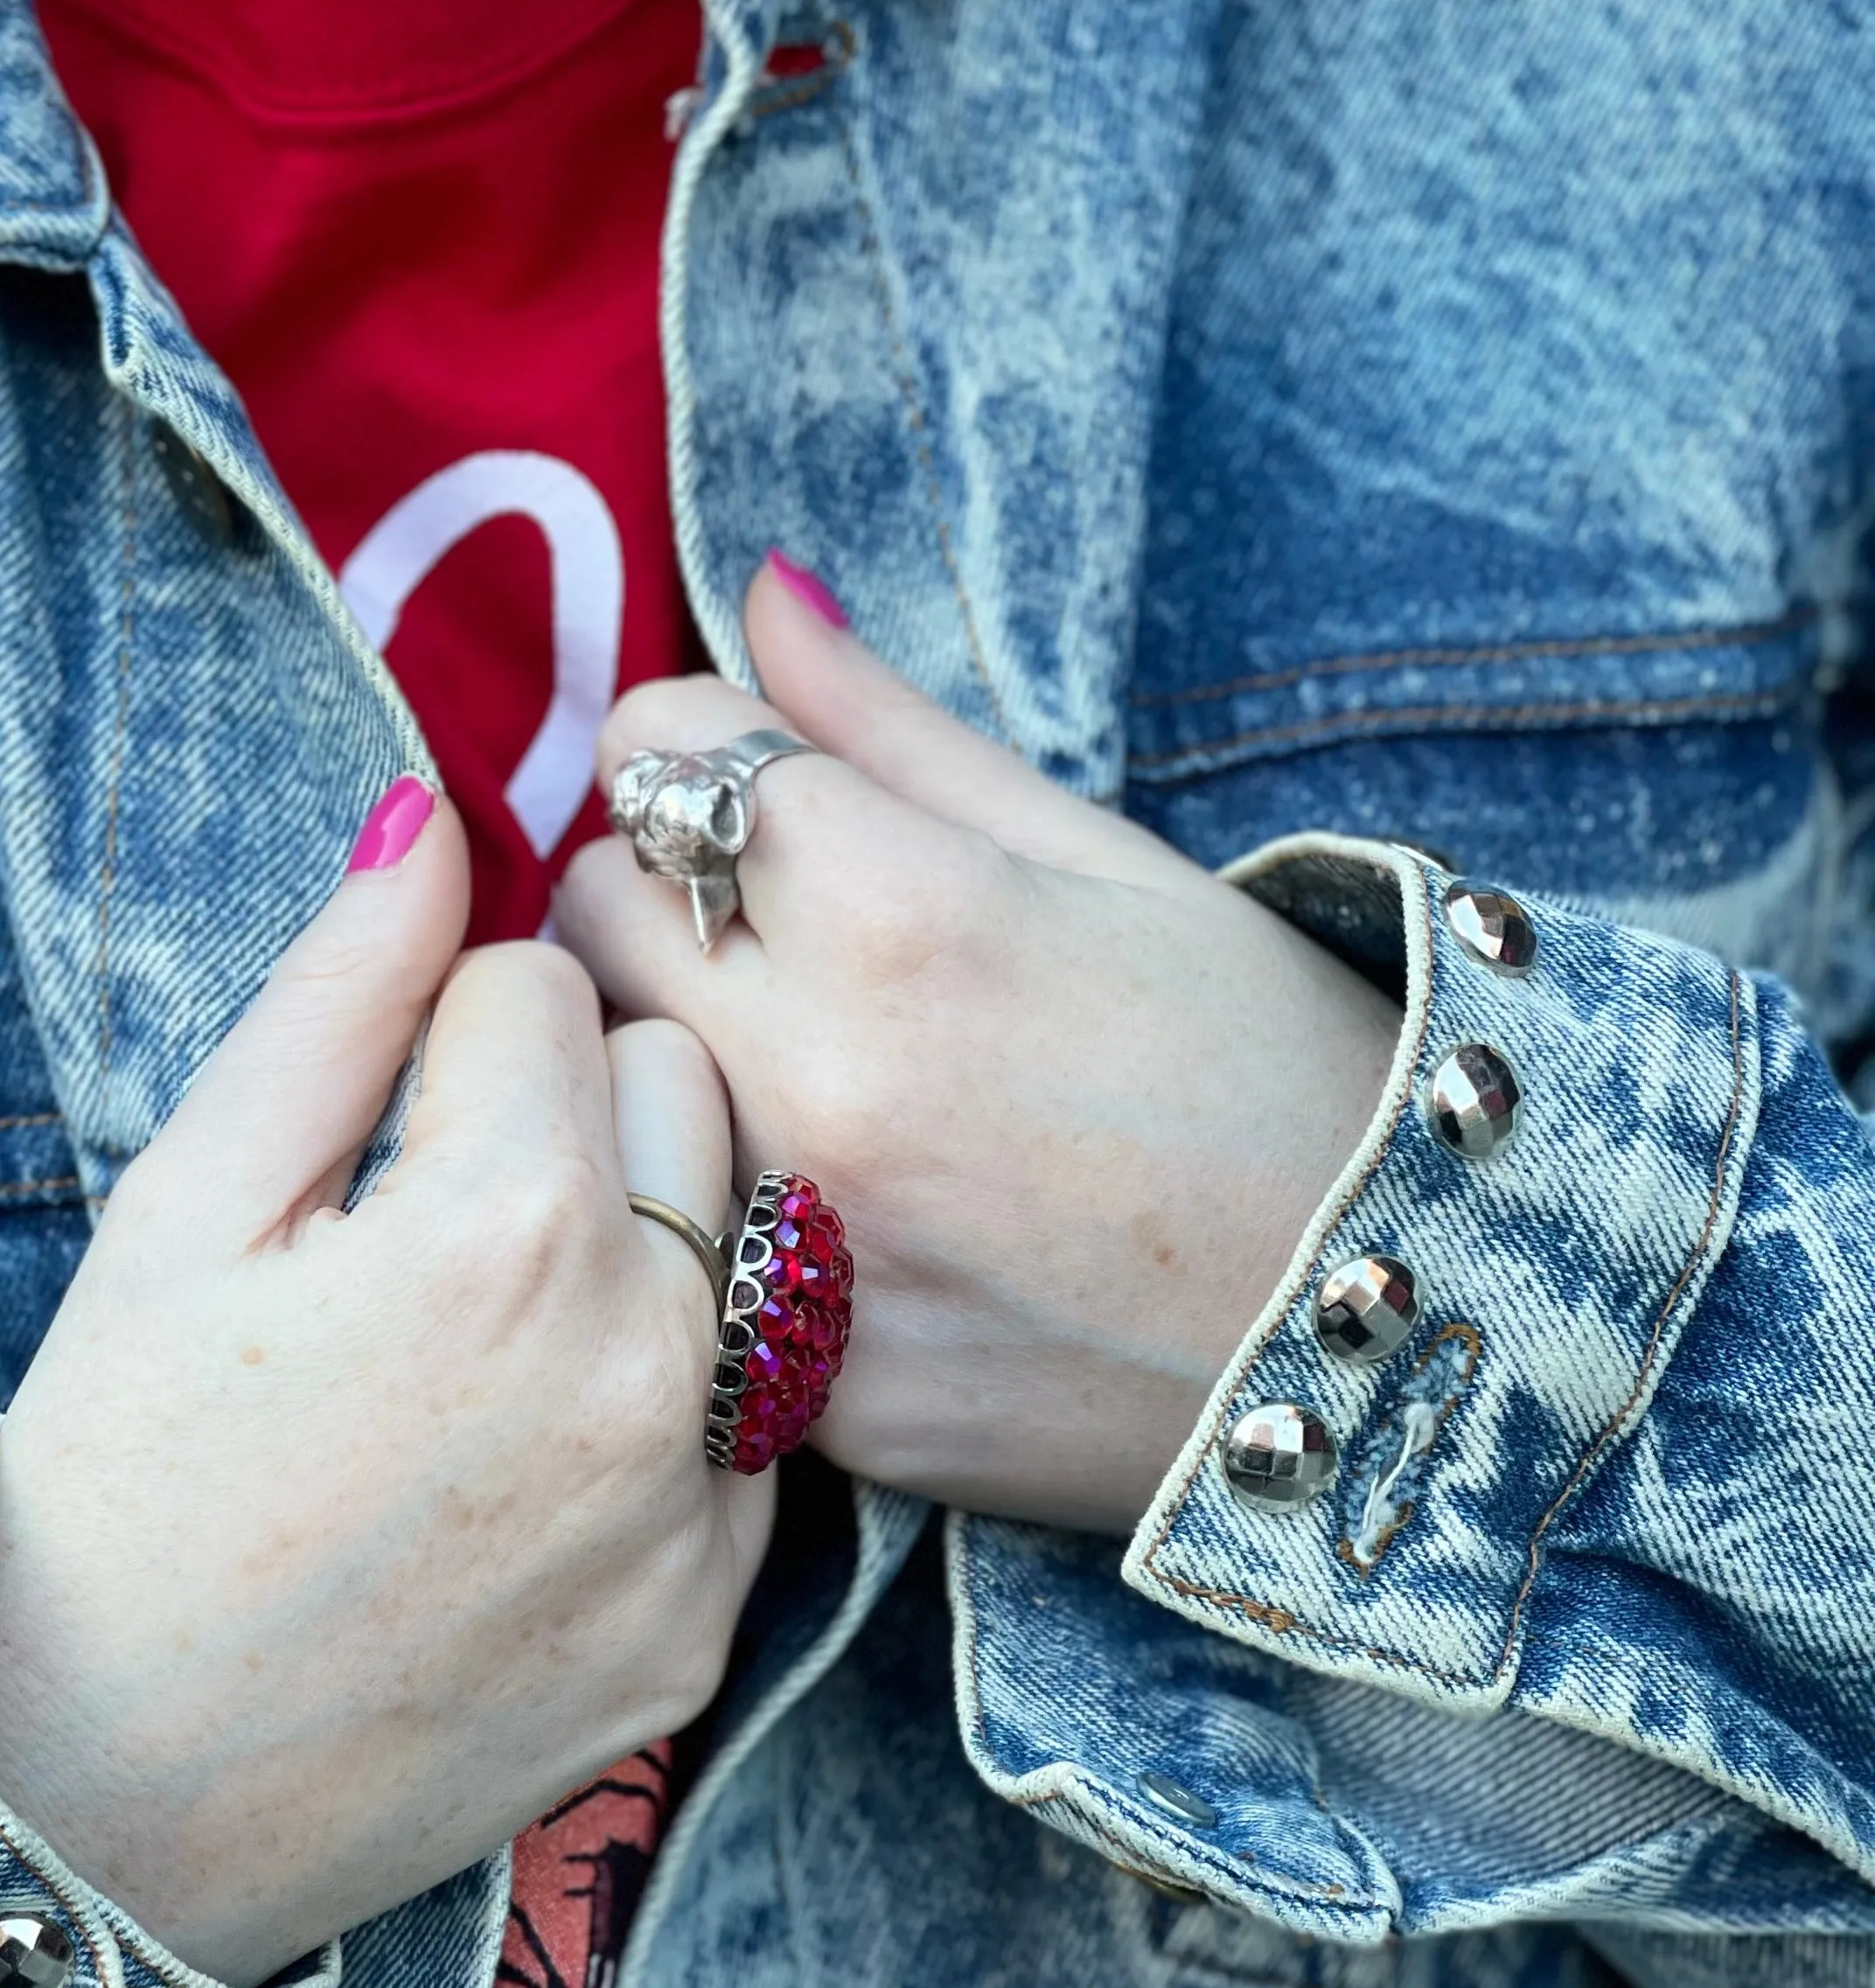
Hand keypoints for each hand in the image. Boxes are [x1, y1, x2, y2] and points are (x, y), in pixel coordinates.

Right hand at [0, 786, 767, 1987]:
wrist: (94, 1793)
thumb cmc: (115, 1474)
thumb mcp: (184, 1204)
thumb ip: (339, 996)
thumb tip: (436, 815)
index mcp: (508, 1225)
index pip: (546, 980)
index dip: (435, 1036)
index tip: (361, 1133)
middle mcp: (646, 1362)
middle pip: (682, 1087)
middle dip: (565, 1110)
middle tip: (425, 1219)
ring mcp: (693, 1508)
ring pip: (738, 1246)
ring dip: (637, 1246)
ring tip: (483, 1332)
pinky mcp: (708, 1622)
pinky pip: (741, 1427)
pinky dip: (659, 1413)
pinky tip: (522, 1462)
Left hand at [552, 565, 1401, 1533]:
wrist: (1399, 1336)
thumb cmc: (1269, 1061)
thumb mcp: (1102, 856)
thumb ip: (888, 728)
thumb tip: (756, 592)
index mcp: (901, 913)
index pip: (650, 753)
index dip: (708, 754)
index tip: (775, 797)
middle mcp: (819, 1084)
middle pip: (588, 915)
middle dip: (665, 897)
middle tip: (792, 938)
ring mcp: (804, 1257)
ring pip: (611, 1090)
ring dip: (676, 1056)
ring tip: (820, 1075)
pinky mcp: (810, 1395)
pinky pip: (689, 1254)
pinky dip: (742, 1224)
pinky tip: (868, 1220)